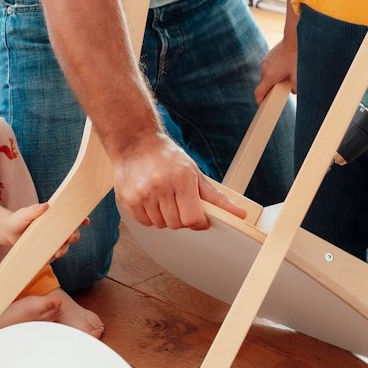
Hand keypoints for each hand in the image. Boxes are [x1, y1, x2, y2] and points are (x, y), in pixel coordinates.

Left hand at [1, 202, 87, 258]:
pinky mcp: (45, 250)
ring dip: (63, 250)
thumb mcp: (24, 214)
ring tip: (57, 253)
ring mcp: (52, 241)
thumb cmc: (18, 219)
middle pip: (72, 234)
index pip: (72, 218)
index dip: (82, 219)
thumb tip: (46, 206)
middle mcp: (56, 230)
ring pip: (64, 247)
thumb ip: (34, 210)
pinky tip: (49, 259)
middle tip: (69, 239)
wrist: (8, 232)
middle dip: (74, 237)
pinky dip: (53, 258)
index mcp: (55, 218)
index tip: (86, 221)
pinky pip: (53, 256)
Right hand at [114, 133, 241, 229]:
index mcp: (182, 178)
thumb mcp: (195, 173)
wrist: (136, 143)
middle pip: (177, 224)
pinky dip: (150, 216)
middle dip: (181, 217)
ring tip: (163, 197)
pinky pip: (145, 223)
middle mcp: (161, 186)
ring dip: (165, 217)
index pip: (192, 218)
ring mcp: (143, 193)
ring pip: (160, 224)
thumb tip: (239, 214)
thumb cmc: (166, 157)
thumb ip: (216, 198)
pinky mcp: (129, 200)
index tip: (198, 217)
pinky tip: (151, 200)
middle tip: (178, 201)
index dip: (198, 222)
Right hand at [256, 35, 296, 103]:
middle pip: (263, 84)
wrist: (295, 38)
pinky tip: (284, 68)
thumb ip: (295, 88)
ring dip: (272, 79)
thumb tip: (293, 91)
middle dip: (270, 89)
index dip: (259, 101)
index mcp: (269, 76)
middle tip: (280, 92)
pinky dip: (274, 71)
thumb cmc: (296, 57)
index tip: (262, 105)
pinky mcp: (268, 56)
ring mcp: (264, 61)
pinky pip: (268, 67)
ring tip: (284, 78)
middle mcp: (264, 69)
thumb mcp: (298, 76)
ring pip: (266, 75)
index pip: (258, 93)